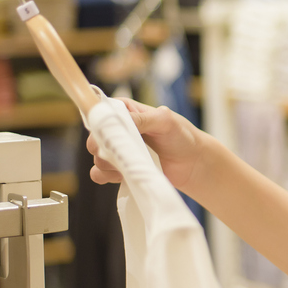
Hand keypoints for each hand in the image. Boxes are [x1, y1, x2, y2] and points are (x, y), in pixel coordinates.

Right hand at [87, 98, 206, 192]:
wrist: (193, 164)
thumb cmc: (182, 137)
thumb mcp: (165, 121)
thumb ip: (143, 119)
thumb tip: (121, 122)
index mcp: (125, 110)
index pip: (98, 111)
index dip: (99, 123)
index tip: (109, 134)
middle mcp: (117, 129)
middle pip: (94, 138)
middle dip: (103, 148)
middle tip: (123, 152)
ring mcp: (118, 150)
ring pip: (96, 158)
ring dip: (108, 164)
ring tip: (130, 164)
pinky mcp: (119, 169)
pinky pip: (99, 174)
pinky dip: (107, 176)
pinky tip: (124, 176)